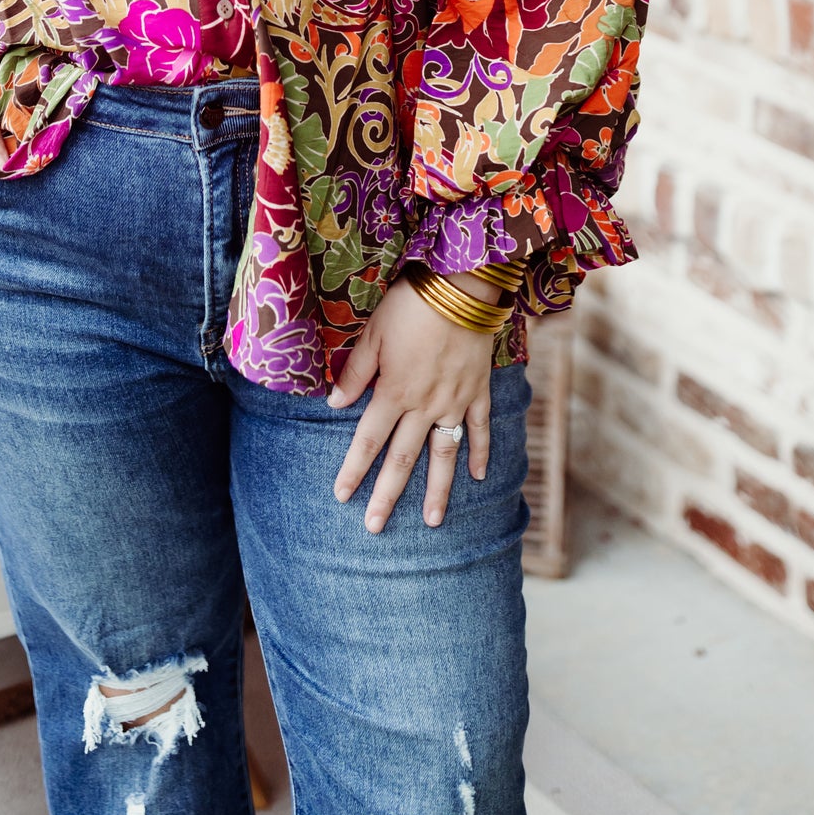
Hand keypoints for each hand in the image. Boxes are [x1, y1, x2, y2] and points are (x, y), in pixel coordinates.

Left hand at [327, 274, 495, 532]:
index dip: (354, 469)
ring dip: (438, 490)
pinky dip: (480, 453)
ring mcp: (456, 401)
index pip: (369, 440)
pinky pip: (480, 429)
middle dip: (388, 494)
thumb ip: (355, 373)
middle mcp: (425, 405)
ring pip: (444, 455)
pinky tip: (478, 476)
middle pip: (404, 458)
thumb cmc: (409, 306)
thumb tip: (333, 404)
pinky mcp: (478, 391)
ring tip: (434, 522)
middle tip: (376, 527)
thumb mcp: (372, 334)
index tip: (342, 496)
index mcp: (395, 392)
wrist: (461, 287)